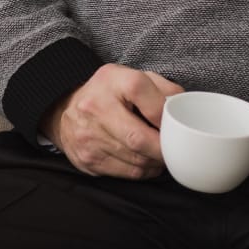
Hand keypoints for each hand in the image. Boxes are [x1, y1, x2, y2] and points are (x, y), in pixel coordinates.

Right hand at [41, 63, 183, 178]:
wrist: (66, 107)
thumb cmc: (109, 91)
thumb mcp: (134, 75)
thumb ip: (163, 87)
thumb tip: (183, 106)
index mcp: (115, 81)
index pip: (151, 104)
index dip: (168, 120)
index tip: (176, 125)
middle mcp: (97, 108)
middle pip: (139, 139)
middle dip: (163, 148)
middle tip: (176, 149)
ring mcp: (89, 136)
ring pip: (134, 160)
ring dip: (155, 162)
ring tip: (163, 154)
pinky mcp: (87, 159)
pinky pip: (124, 172)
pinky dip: (142, 171)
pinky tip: (148, 162)